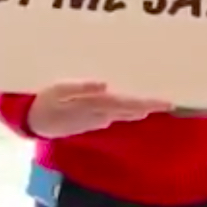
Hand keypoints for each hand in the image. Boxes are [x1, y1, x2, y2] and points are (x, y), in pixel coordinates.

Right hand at [26, 81, 170, 137]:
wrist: (35, 121)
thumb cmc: (46, 100)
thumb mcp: (58, 91)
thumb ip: (81, 88)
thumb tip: (104, 84)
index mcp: (94, 105)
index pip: (127, 104)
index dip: (147, 103)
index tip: (167, 102)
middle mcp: (100, 115)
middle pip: (130, 111)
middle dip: (150, 106)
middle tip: (170, 102)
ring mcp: (97, 120)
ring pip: (125, 114)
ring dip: (141, 108)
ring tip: (159, 102)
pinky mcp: (93, 121)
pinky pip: (116, 115)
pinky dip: (128, 110)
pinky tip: (136, 105)